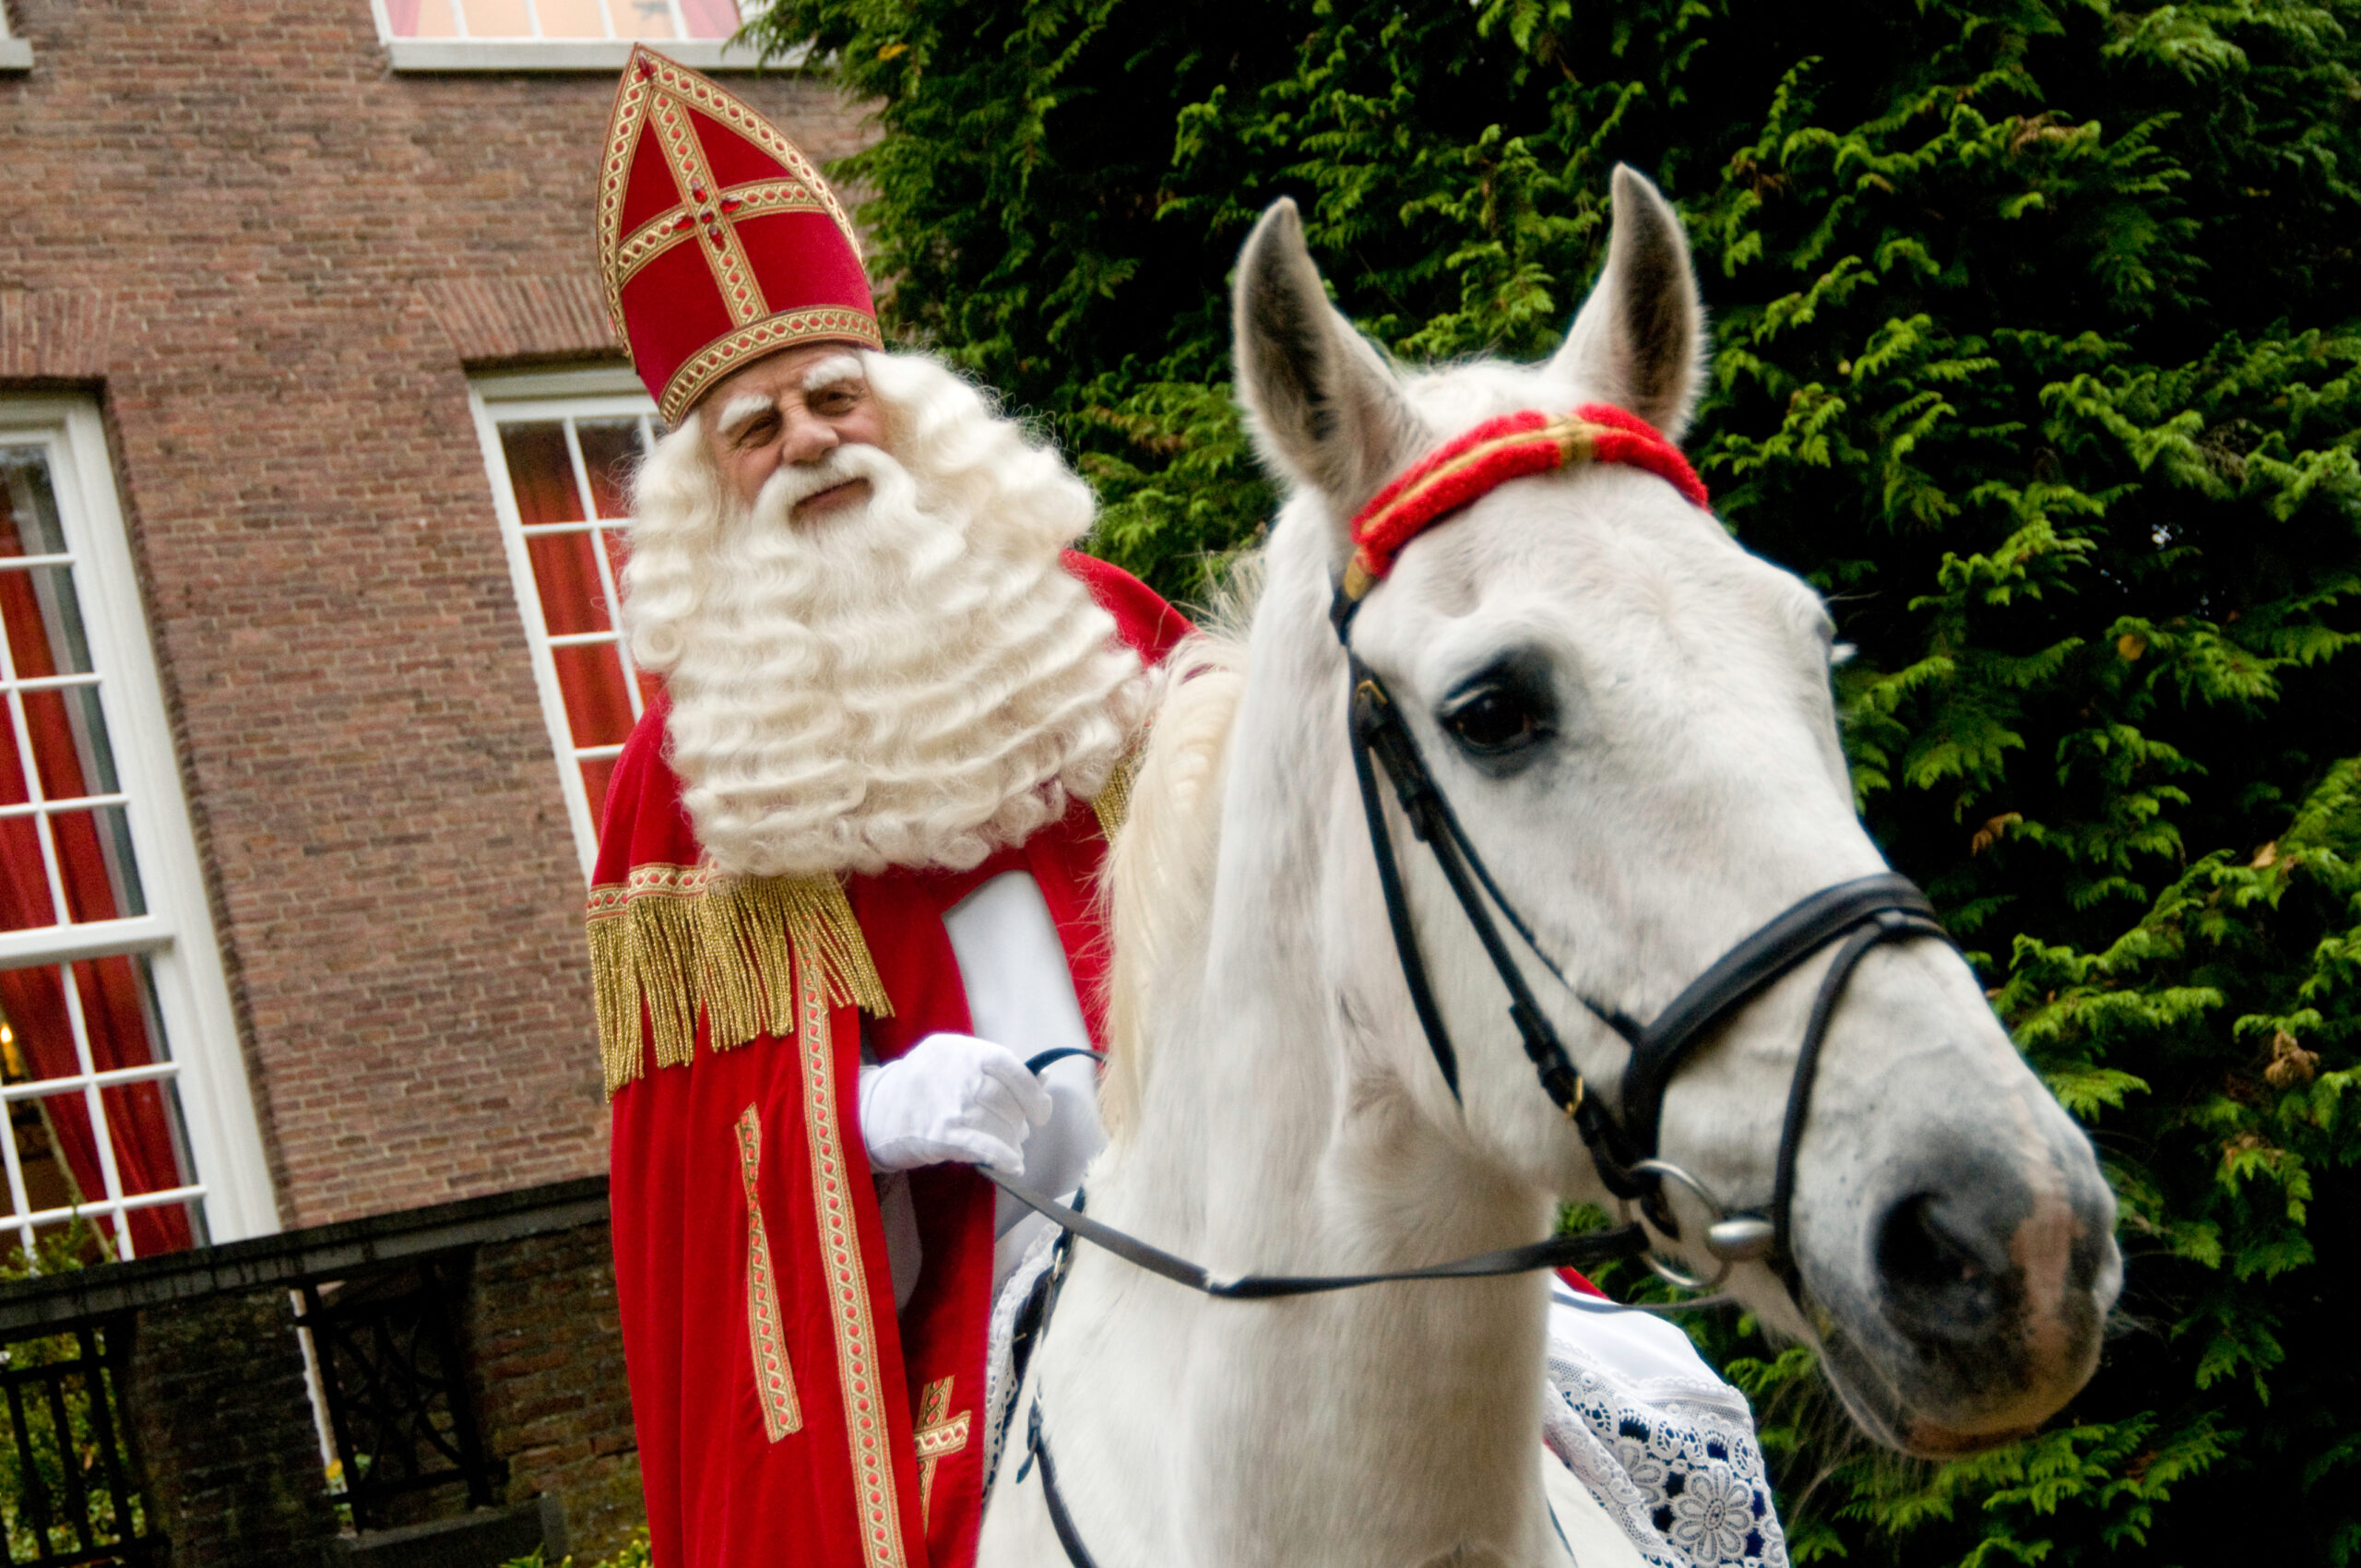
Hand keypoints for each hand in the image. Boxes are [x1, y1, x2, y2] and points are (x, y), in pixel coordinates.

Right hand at [857, 1032, 1053, 1175]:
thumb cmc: (920, 1087)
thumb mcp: (951, 1062)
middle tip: (1019, 1133)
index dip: (1032, 1091)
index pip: (1008, 1065)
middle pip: (1005, 1100)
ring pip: (999, 1125)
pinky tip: (1012, 1165)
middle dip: (1018, 1121)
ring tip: (1011, 1150)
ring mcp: (949, 1104)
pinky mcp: (941, 1135)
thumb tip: (1043, 1080)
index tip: (1041, 1111)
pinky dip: (1004, 1158)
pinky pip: (985, 1146)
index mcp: (960, 1049)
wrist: (870, 1112)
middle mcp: (957, 1072)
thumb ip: (992, 1069)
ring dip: (1011, 1142)